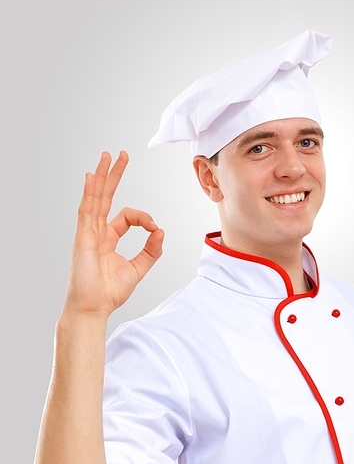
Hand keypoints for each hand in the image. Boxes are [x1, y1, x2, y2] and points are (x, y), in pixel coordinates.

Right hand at [64, 151, 163, 318]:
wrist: (93, 308)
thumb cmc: (109, 293)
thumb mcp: (138, 269)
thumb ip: (151, 251)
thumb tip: (161, 231)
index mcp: (107, 239)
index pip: (126, 216)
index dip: (144, 218)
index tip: (155, 229)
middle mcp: (96, 232)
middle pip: (105, 197)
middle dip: (113, 176)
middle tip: (120, 155)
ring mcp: (87, 233)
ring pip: (95, 198)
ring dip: (101, 176)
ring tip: (107, 156)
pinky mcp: (82, 238)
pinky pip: (86, 210)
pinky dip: (89, 193)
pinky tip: (91, 177)